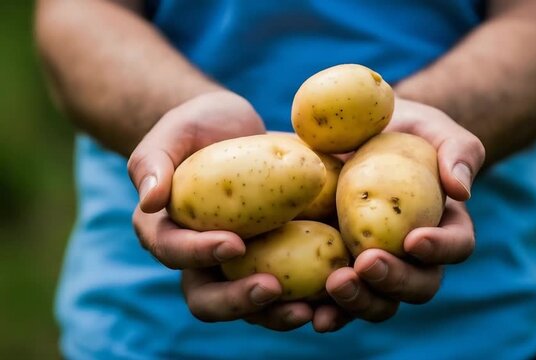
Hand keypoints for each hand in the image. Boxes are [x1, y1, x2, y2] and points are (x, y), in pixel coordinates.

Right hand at [128, 92, 313, 329]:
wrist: (232, 127)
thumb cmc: (196, 127)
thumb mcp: (173, 132)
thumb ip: (152, 162)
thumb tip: (149, 201)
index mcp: (167, 232)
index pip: (174, 252)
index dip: (199, 253)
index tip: (233, 242)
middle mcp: (200, 259)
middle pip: (209, 298)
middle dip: (238, 300)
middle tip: (272, 289)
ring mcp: (238, 264)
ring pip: (250, 305)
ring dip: (277, 314)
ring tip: (311, 310)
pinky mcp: (272, 259)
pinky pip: (288, 286)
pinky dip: (308, 295)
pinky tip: (335, 288)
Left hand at [320, 98, 484, 326]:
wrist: (360, 134)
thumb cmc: (405, 130)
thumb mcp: (433, 130)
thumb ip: (456, 152)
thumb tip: (460, 190)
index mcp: (445, 226)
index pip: (457, 245)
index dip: (440, 249)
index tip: (413, 239)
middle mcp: (413, 257)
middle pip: (418, 286)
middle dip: (394, 281)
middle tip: (367, 264)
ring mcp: (376, 266)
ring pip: (379, 302)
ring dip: (359, 302)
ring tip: (335, 285)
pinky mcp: (340, 268)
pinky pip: (336, 300)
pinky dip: (325, 309)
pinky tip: (307, 311)